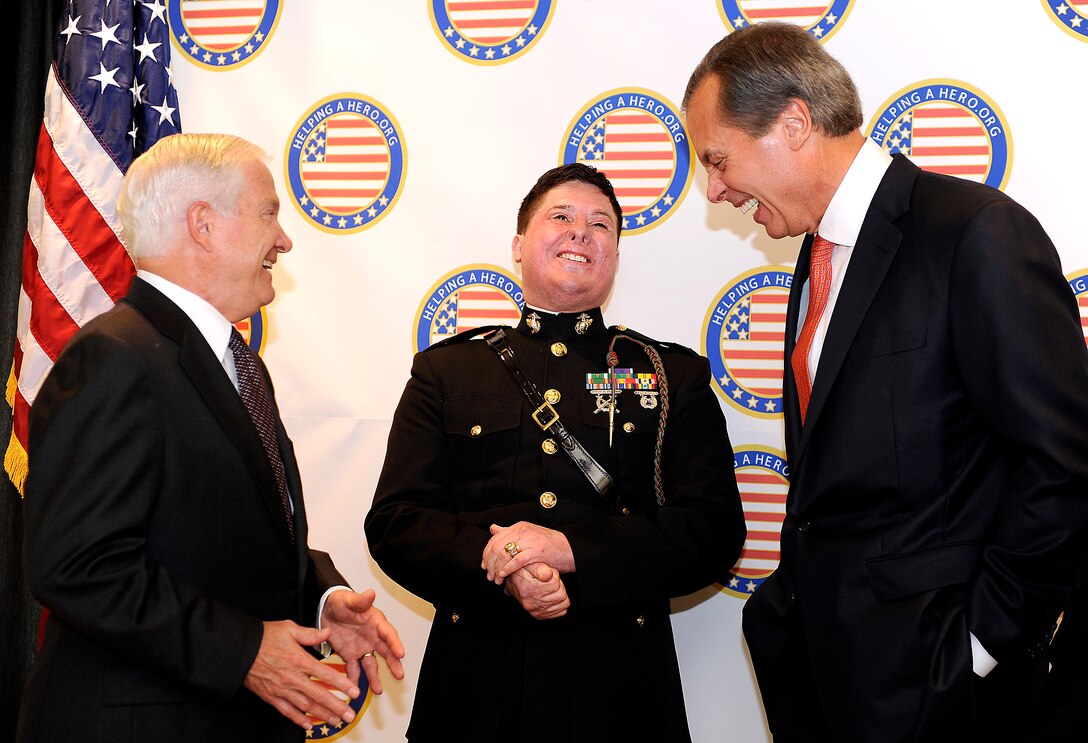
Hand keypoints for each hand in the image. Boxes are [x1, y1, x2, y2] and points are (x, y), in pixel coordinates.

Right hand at [243, 620, 359, 730]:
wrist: (238, 650)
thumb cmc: (263, 637)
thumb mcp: (288, 628)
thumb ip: (310, 634)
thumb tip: (327, 632)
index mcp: (299, 660)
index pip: (325, 675)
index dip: (342, 684)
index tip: (354, 692)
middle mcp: (292, 678)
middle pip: (319, 695)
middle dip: (337, 706)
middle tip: (350, 714)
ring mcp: (281, 689)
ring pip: (306, 706)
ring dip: (322, 715)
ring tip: (336, 721)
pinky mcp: (271, 697)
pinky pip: (287, 711)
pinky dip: (298, 720)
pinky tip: (308, 726)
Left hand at [321, 589, 405, 693]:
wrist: (325, 609)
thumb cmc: (341, 602)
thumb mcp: (348, 600)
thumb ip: (360, 600)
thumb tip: (370, 593)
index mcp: (375, 622)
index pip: (388, 633)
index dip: (395, 643)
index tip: (401, 653)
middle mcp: (371, 636)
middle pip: (385, 651)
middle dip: (393, 663)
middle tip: (399, 674)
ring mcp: (361, 647)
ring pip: (371, 664)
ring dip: (374, 677)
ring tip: (378, 690)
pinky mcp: (350, 654)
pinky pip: (353, 669)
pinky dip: (354, 679)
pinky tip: (354, 689)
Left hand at [482, 522, 574, 583]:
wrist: (569, 549)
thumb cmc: (548, 545)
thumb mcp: (528, 535)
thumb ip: (509, 532)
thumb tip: (492, 528)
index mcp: (519, 527)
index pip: (495, 538)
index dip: (486, 553)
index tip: (484, 564)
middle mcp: (522, 531)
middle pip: (496, 546)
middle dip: (489, 563)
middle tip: (489, 575)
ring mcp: (529, 540)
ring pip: (503, 554)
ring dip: (497, 569)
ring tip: (496, 579)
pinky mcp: (536, 551)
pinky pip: (516, 561)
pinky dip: (507, 569)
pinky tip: (504, 576)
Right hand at [505, 562, 569, 619]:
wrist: (513, 582)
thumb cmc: (523, 571)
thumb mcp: (530, 564)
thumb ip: (540, 568)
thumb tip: (548, 575)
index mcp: (529, 589)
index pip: (555, 584)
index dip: (555, 576)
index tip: (549, 574)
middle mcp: (531, 603)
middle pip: (561, 595)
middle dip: (559, 586)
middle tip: (551, 581)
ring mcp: (536, 611)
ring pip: (564, 603)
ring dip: (560, 595)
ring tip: (551, 589)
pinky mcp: (540, 616)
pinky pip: (562, 611)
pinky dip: (560, 604)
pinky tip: (552, 596)